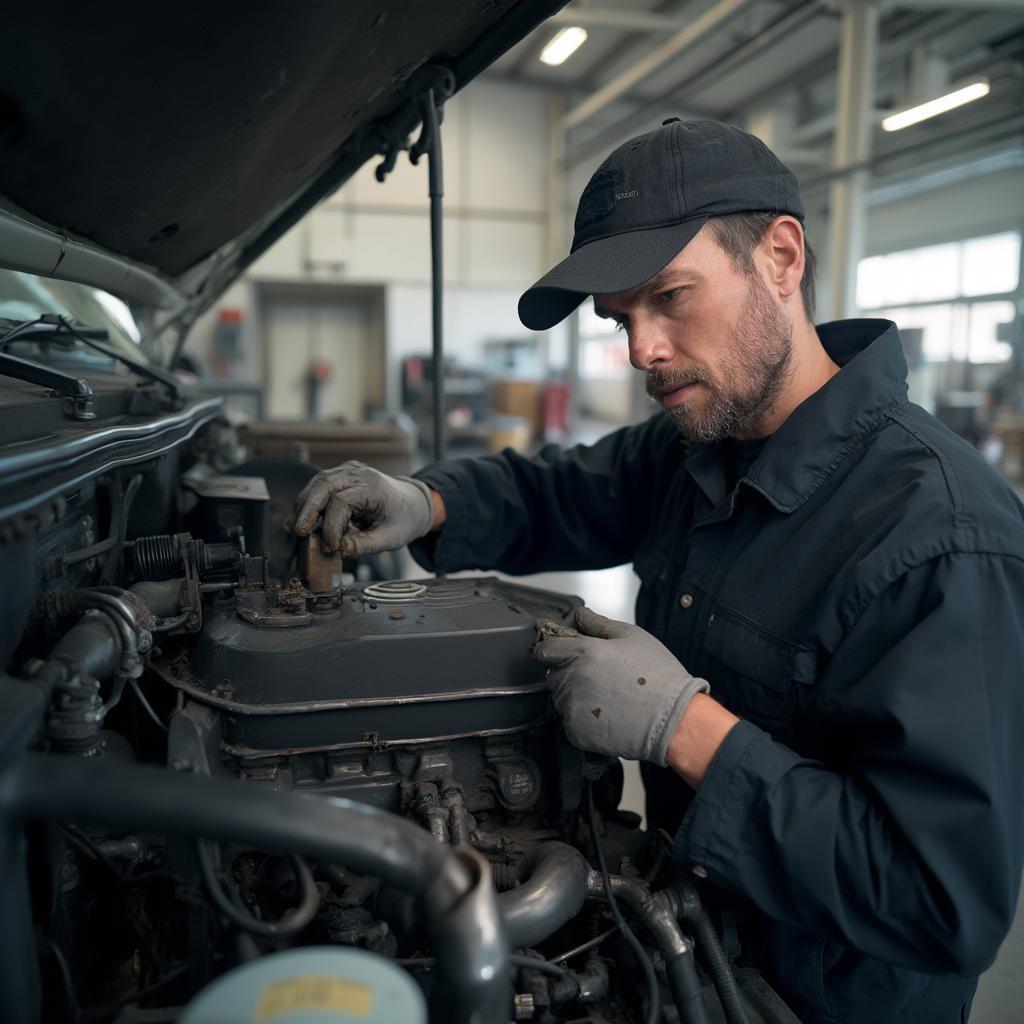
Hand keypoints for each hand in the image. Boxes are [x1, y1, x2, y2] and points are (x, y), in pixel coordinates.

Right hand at [290, 461, 435, 555]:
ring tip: (298, 529)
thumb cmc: (403, 519)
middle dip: (307, 510)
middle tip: (298, 532)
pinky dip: (310, 502)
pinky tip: (305, 520)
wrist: (413, 502)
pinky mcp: (341, 475)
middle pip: (324, 485)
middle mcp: (359, 473)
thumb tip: (339, 551)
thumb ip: (364, 545)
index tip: (329, 546)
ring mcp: (349, 471)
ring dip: (305, 506)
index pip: (342, 501)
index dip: (330, 525)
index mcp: (374, 486)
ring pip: (317, 483)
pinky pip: (320, 485)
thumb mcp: (390, 538)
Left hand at [534, 607, 709, 765]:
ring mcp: (572, 708)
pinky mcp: (577, 733)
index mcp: (583, 652)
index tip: (562, 656)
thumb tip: (580, 615)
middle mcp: (572, 679)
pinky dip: (583, 722)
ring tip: (609, 699)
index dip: (554, 651)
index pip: (545, 650)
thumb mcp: (632, 637)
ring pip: (561, 700)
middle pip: (553, 675)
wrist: (674, 719)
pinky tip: (608, 717)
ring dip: (577, 699)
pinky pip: (570, 724)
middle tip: (600, 680)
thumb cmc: (658, 677)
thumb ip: (599, 625)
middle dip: (569, 675)